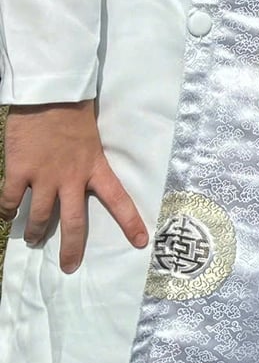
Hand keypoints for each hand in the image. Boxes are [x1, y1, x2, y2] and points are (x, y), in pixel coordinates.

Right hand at [0, 101, 149, 272]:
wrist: (50, 94)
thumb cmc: (74, 111)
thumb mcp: (92, 138)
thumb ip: (88, 161)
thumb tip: (84, 178)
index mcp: (95, 167)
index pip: (119, 199)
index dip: (130, 223)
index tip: (141, 242)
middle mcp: (72, 177)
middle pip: (74, 222)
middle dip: (72, 248)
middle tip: (70, 267)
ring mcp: (44, 176)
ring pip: (41, 217)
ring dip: (35, 232)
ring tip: (33, 240)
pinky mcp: (20, 171)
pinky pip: (10, 201)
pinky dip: (7, 212)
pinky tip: (7, 217)